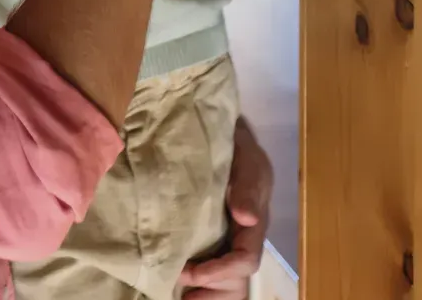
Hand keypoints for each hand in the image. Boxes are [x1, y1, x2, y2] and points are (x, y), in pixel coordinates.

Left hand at [180, 118, 274, 298]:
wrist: (222, 136)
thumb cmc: (237, 148)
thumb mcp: (246, 159)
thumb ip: (247, 185)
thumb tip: (246, 218)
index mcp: (253, 225)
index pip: (245, 260)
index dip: (219, 272)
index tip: (188, 272)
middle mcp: (240, 238)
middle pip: (235, 282)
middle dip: (210, 293)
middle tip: (177, 288)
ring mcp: (225, 239)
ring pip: (222, 281)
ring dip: (201, 291)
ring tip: (172, 289)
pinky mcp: (207, 235)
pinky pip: (204, 264)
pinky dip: (190, 276)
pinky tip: (168, 275)